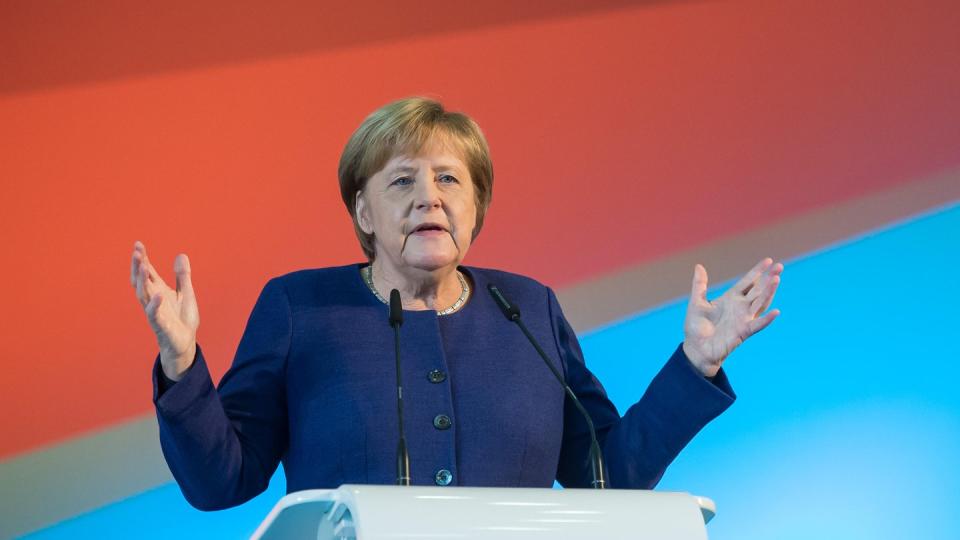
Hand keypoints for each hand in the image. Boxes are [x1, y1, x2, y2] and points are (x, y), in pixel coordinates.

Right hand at [130, 241, 198, 380]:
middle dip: (138, 266)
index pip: (148, 272)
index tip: (138, 244)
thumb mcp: (186, 293)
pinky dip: (155, 305)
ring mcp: (155, 313)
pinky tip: (159, 295)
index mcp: (158, 291)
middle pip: (141, 281)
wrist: (185, 343)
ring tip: (144, 266)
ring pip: (144, 295)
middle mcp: (153, 300)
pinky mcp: (161, 326)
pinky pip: (155, 315)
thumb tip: (181, 255)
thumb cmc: (182, 319)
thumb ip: (182, 275)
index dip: (142, 259)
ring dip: (143, 281)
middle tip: (136, 252)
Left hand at [682, 258, 782, 376]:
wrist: (696, 348)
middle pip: (758, 290)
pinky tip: (775, 312)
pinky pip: (757, 325)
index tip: (769, 260)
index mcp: (730, 298)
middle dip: (768, 278)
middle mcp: (740, 307)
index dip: (757, 271)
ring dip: (769, 292)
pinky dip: (766, 319)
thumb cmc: (696, 327)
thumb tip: (699, 266)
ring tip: (777, 279)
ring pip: (760, 303)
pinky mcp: (743, 332)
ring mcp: (743, 319)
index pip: (747, 282)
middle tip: (779, 266)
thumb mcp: (696, 302)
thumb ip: (699, 285)